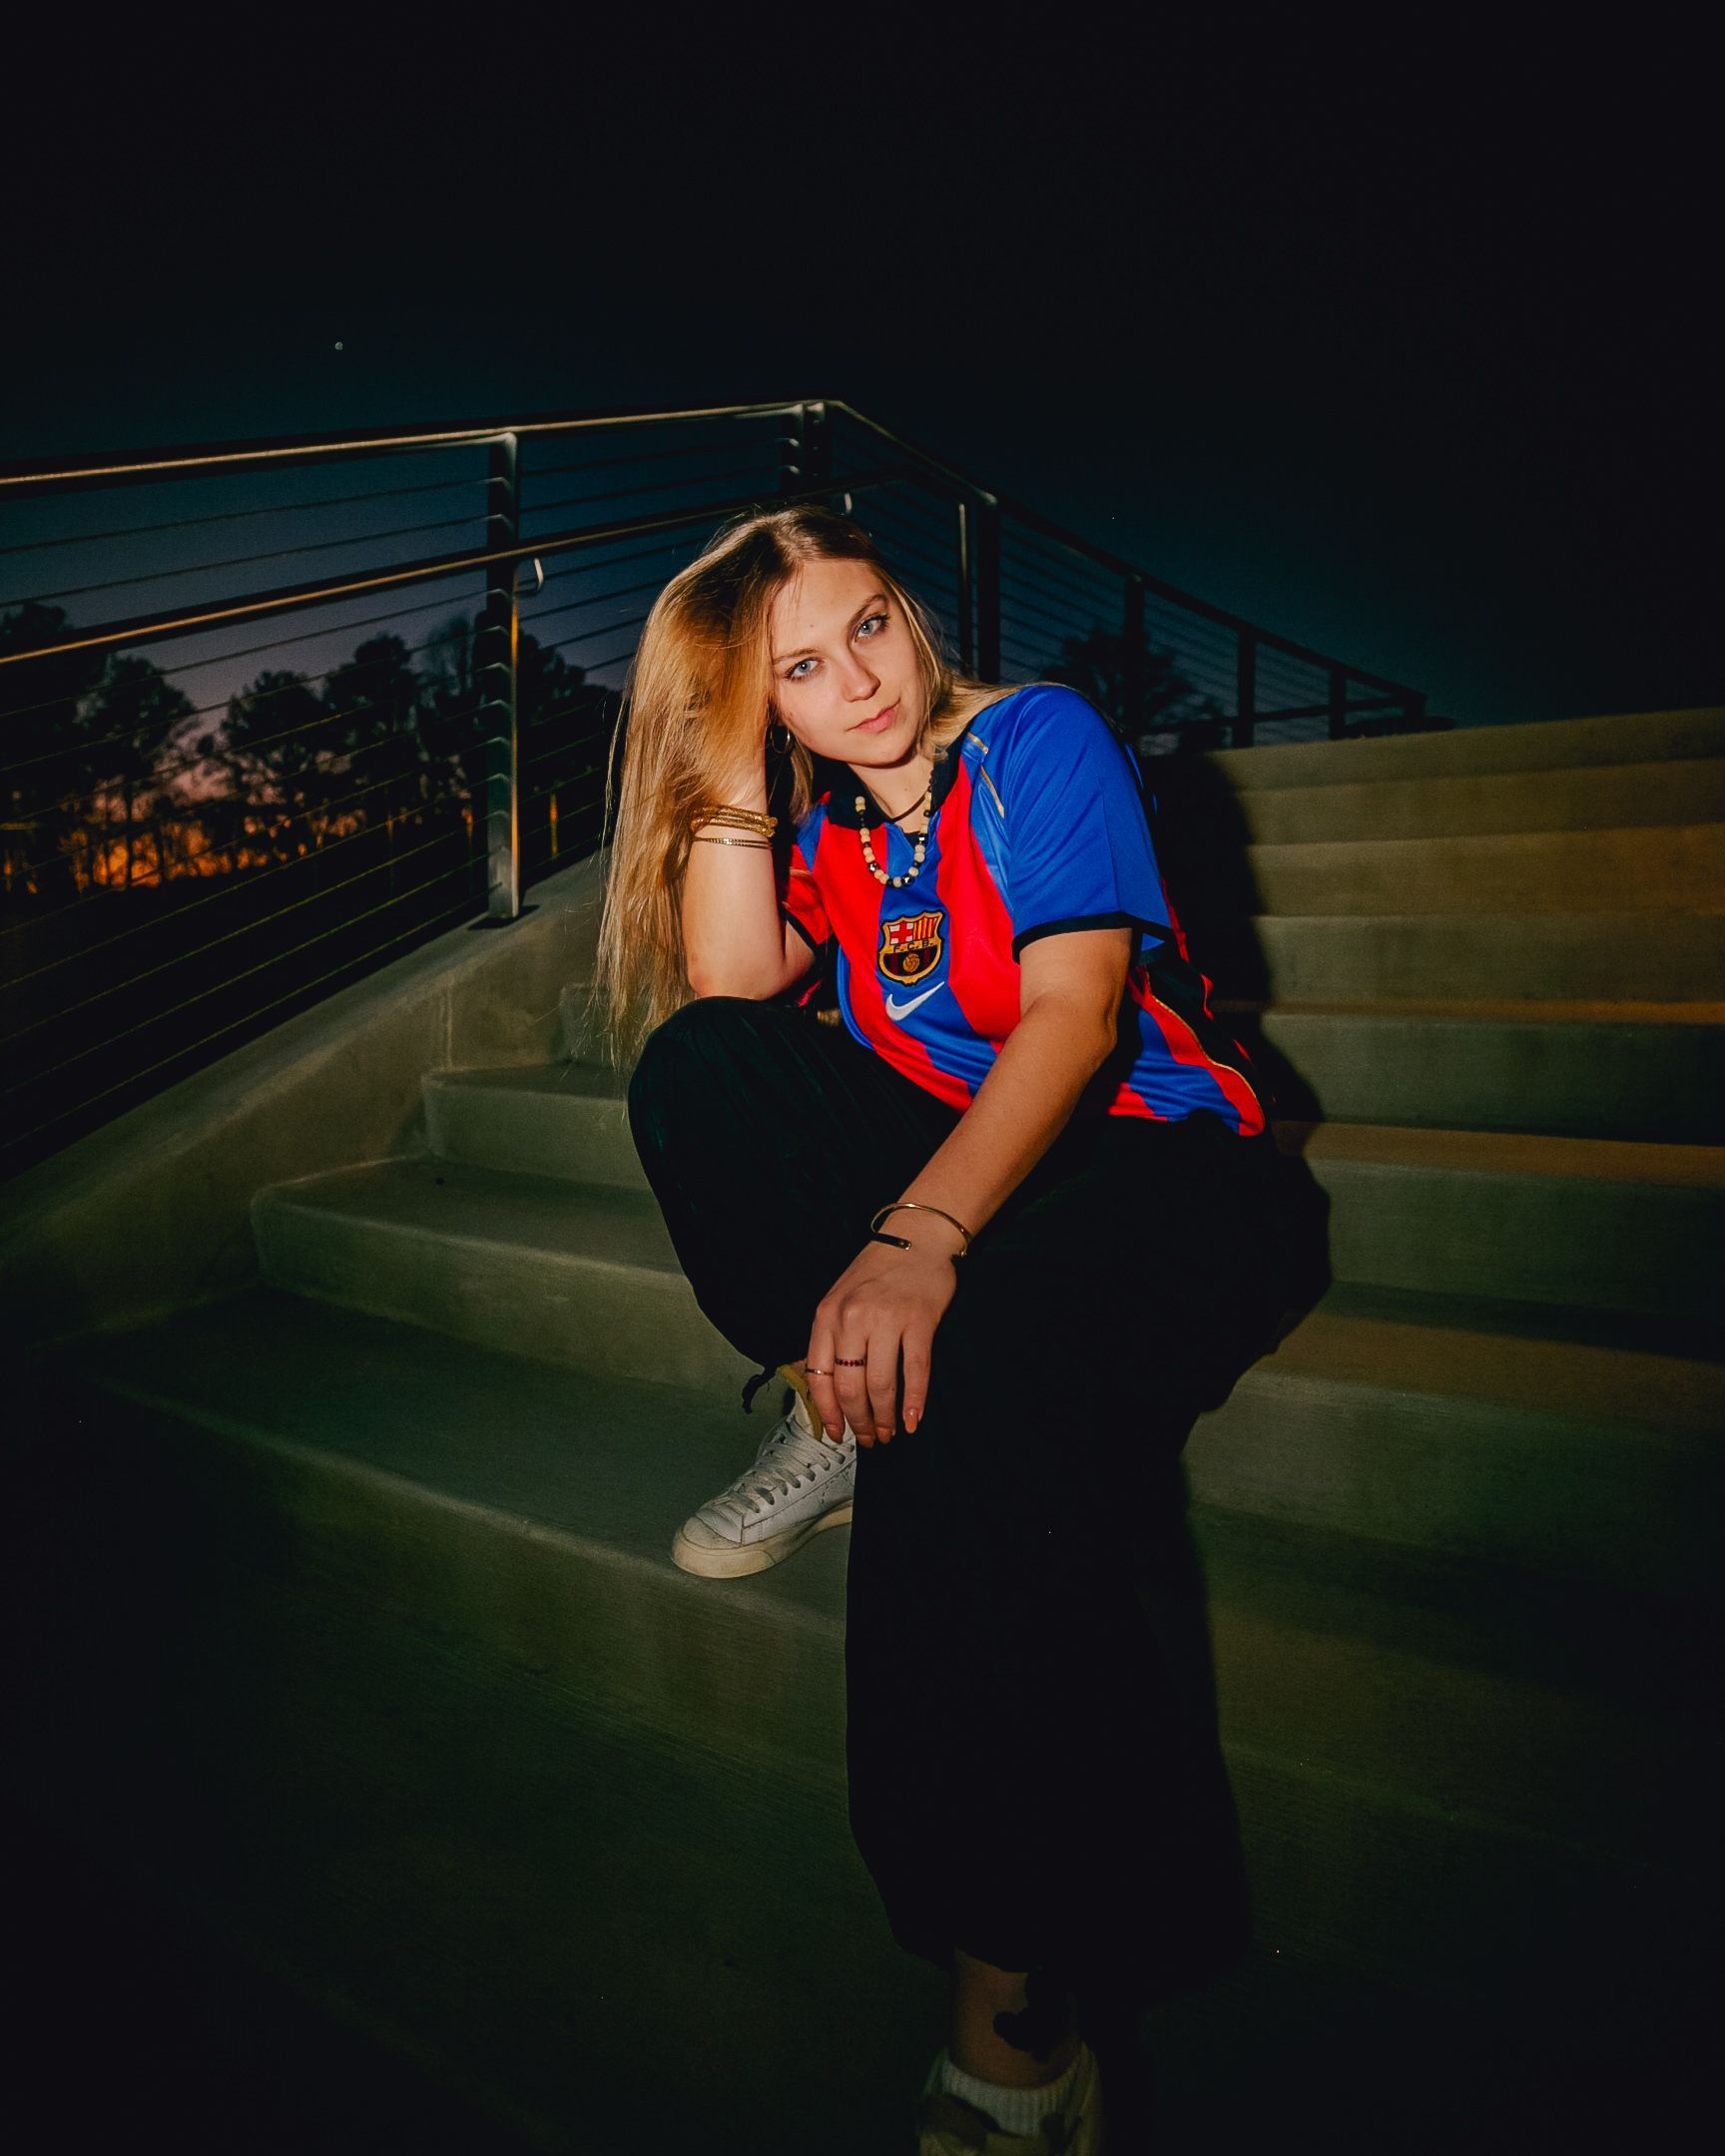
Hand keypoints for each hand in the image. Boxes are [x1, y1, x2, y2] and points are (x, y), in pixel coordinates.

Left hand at [805, 1235, 958, 1444]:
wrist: (916, 1236)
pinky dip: (915, 1402)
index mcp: (827, 1315)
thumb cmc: (878, 1271)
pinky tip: (914, 1419)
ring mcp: (886, 1319)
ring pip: (880, 1385)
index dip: (828, 1413)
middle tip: (869, 1438)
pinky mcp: (919, 1321)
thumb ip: (832, 1338)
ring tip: (890, 1431)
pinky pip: (915, 1371)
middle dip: (858, 1421)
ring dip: (885, 1417)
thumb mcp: (840, 1299)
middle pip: (850, 1387)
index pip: (819, 1377)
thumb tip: (829, 1390)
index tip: (836, 1433)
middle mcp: (852, 1318)